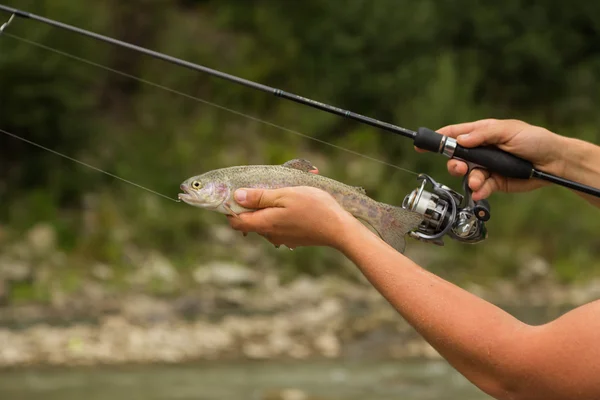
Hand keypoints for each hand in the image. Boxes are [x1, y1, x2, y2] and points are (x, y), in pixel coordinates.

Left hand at [226, 186, 356, 249]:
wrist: (339, 229)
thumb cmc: (314, 208)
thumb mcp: (285, 195)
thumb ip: (259, 197)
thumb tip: (237, 196)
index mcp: (265, 223)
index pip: (236, 222)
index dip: (232, 208)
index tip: (238, 194)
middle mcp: (270, 234)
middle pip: (251, 220)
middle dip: (254, 203)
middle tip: (267, 187)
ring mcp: (282, 238)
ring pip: (267, 221)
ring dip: (271, 206)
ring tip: (287, 191)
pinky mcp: (293, 238)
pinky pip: (280, 224)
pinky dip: (283, 212)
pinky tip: (297, 202)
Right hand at [425, 119, 567, 200]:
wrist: (554, 163)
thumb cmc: (534, 140)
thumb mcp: (508, 131)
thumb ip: (483, 134)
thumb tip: (460, 139)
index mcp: (482, 133)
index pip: (455, 134)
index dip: (438, 139)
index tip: (421, 144)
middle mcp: (481, 151)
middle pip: (456, 158)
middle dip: (454, 164)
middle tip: (459, 168)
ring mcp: (487, 167)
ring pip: (467, 175)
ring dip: (469, 179)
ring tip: (477, 181)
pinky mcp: (494, 183)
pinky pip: (480, 188)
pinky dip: (479, 190)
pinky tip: (482, 190)